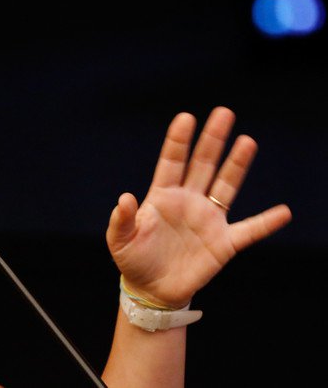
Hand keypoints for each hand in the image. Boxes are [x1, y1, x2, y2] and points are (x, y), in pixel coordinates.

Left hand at [105, 106, 291, 307]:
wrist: (152, 289)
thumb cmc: (133, 259)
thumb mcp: (119, 240)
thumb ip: (121, 219)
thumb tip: (124, 198)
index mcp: (162, 196)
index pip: (172, 162)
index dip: (178, 140)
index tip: (186, 117)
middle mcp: (188, 201)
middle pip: (203, 164)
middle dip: (213, 140)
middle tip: (224, 112)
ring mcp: (207, 220)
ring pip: (226, 186)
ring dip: (237, 165)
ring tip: (247, 141)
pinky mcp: (223, 243)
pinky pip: (249, 230)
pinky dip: (266, 223)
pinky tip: (283, 212)